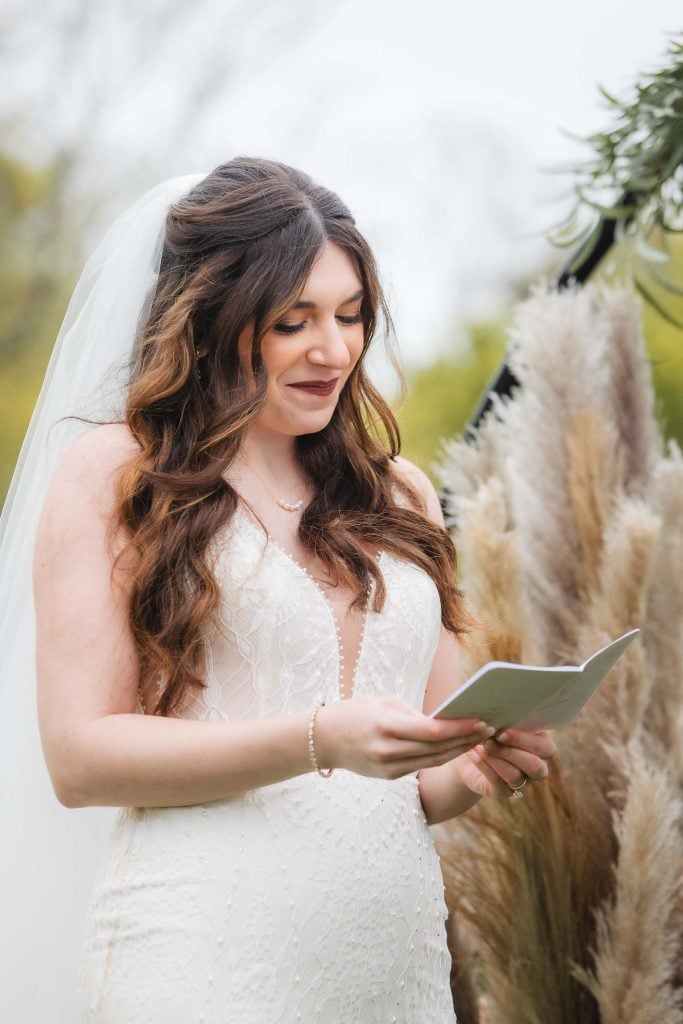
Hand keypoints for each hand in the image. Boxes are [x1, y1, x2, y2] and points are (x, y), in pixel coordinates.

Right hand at [314, 696, 495, 780]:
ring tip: (479, 739)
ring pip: (434, 761)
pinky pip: (422, 766)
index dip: (460, 728)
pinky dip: (441, 757)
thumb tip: (445, 722)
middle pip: (438, 749)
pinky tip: (457, 749)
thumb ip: (415, 715)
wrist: (324, 739)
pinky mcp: (390, 777)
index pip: (433, 731)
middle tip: (490, 728)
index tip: (481, 720)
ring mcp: (389, 768)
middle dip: (466, 739)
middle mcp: (388, 751)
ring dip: (459, 751)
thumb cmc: (356, 712)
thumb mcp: (384, 703)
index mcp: (386, 726)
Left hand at [454, 726, 556, 798]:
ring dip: (496, 759)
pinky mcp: (503, 792)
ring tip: (480, 746)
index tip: (503, 731)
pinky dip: (484, 767)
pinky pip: (497, 784)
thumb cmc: (490, 730)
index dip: (525, 740)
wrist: (470, 751)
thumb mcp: (500, 721)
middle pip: (535, 766)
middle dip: (511, 752)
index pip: (545, 748)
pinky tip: (473, 754)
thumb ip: (506, 718)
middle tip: (490, 740)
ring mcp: (522, 783)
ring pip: (515, 776)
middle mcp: (536, 767)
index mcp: (541, 747)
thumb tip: (502, 705)